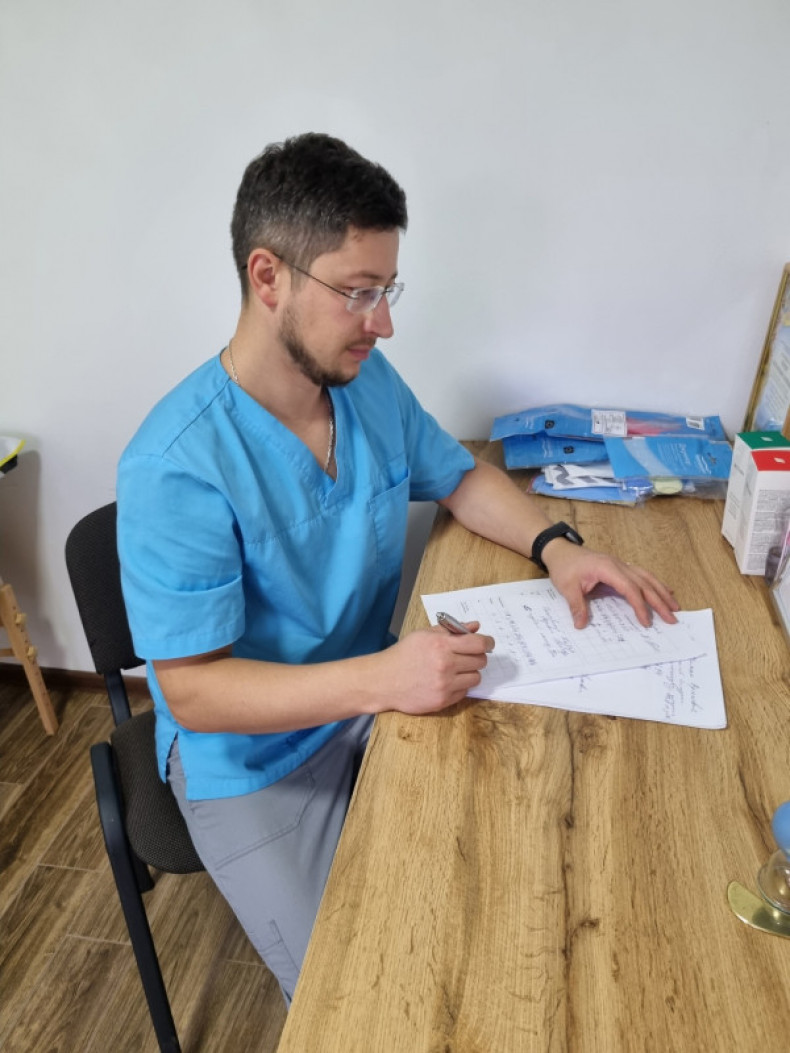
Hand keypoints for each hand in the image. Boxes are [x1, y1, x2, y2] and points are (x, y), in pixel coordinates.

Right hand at [377, 622, 494, 714]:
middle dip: (476, 657)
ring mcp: (445, 685)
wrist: (383, 680)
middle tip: (467, 657)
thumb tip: (475, 626)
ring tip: (454, 670)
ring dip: (469, 673)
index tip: (488, 643)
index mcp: (441, 644)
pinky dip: (459, 686)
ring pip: (475, 678)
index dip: (487, 643)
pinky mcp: (443, 701)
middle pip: (480, 661)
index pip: (478, 643)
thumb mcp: (424, 635)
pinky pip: (464, 692)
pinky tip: (445, 682)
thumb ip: (451, 630)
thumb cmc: (403, 655)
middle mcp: (445, 665)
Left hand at [543, 540, 678, 628]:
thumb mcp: (566, 587)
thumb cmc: (564, 566)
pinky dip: (655, 583)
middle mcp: (618, 564)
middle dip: (659, 601)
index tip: (646, 621)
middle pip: (644, 583)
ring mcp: (621, 564)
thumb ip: (576, 606)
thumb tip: (581, 625)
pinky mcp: (619, 567)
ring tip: (675, 605)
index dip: (640, 605)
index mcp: (607, 568)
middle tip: (672, 618)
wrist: (560, 550)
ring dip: (662, 591)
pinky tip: (664, 590)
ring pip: (647, 577)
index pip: (629, 588)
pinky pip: (641, 574)